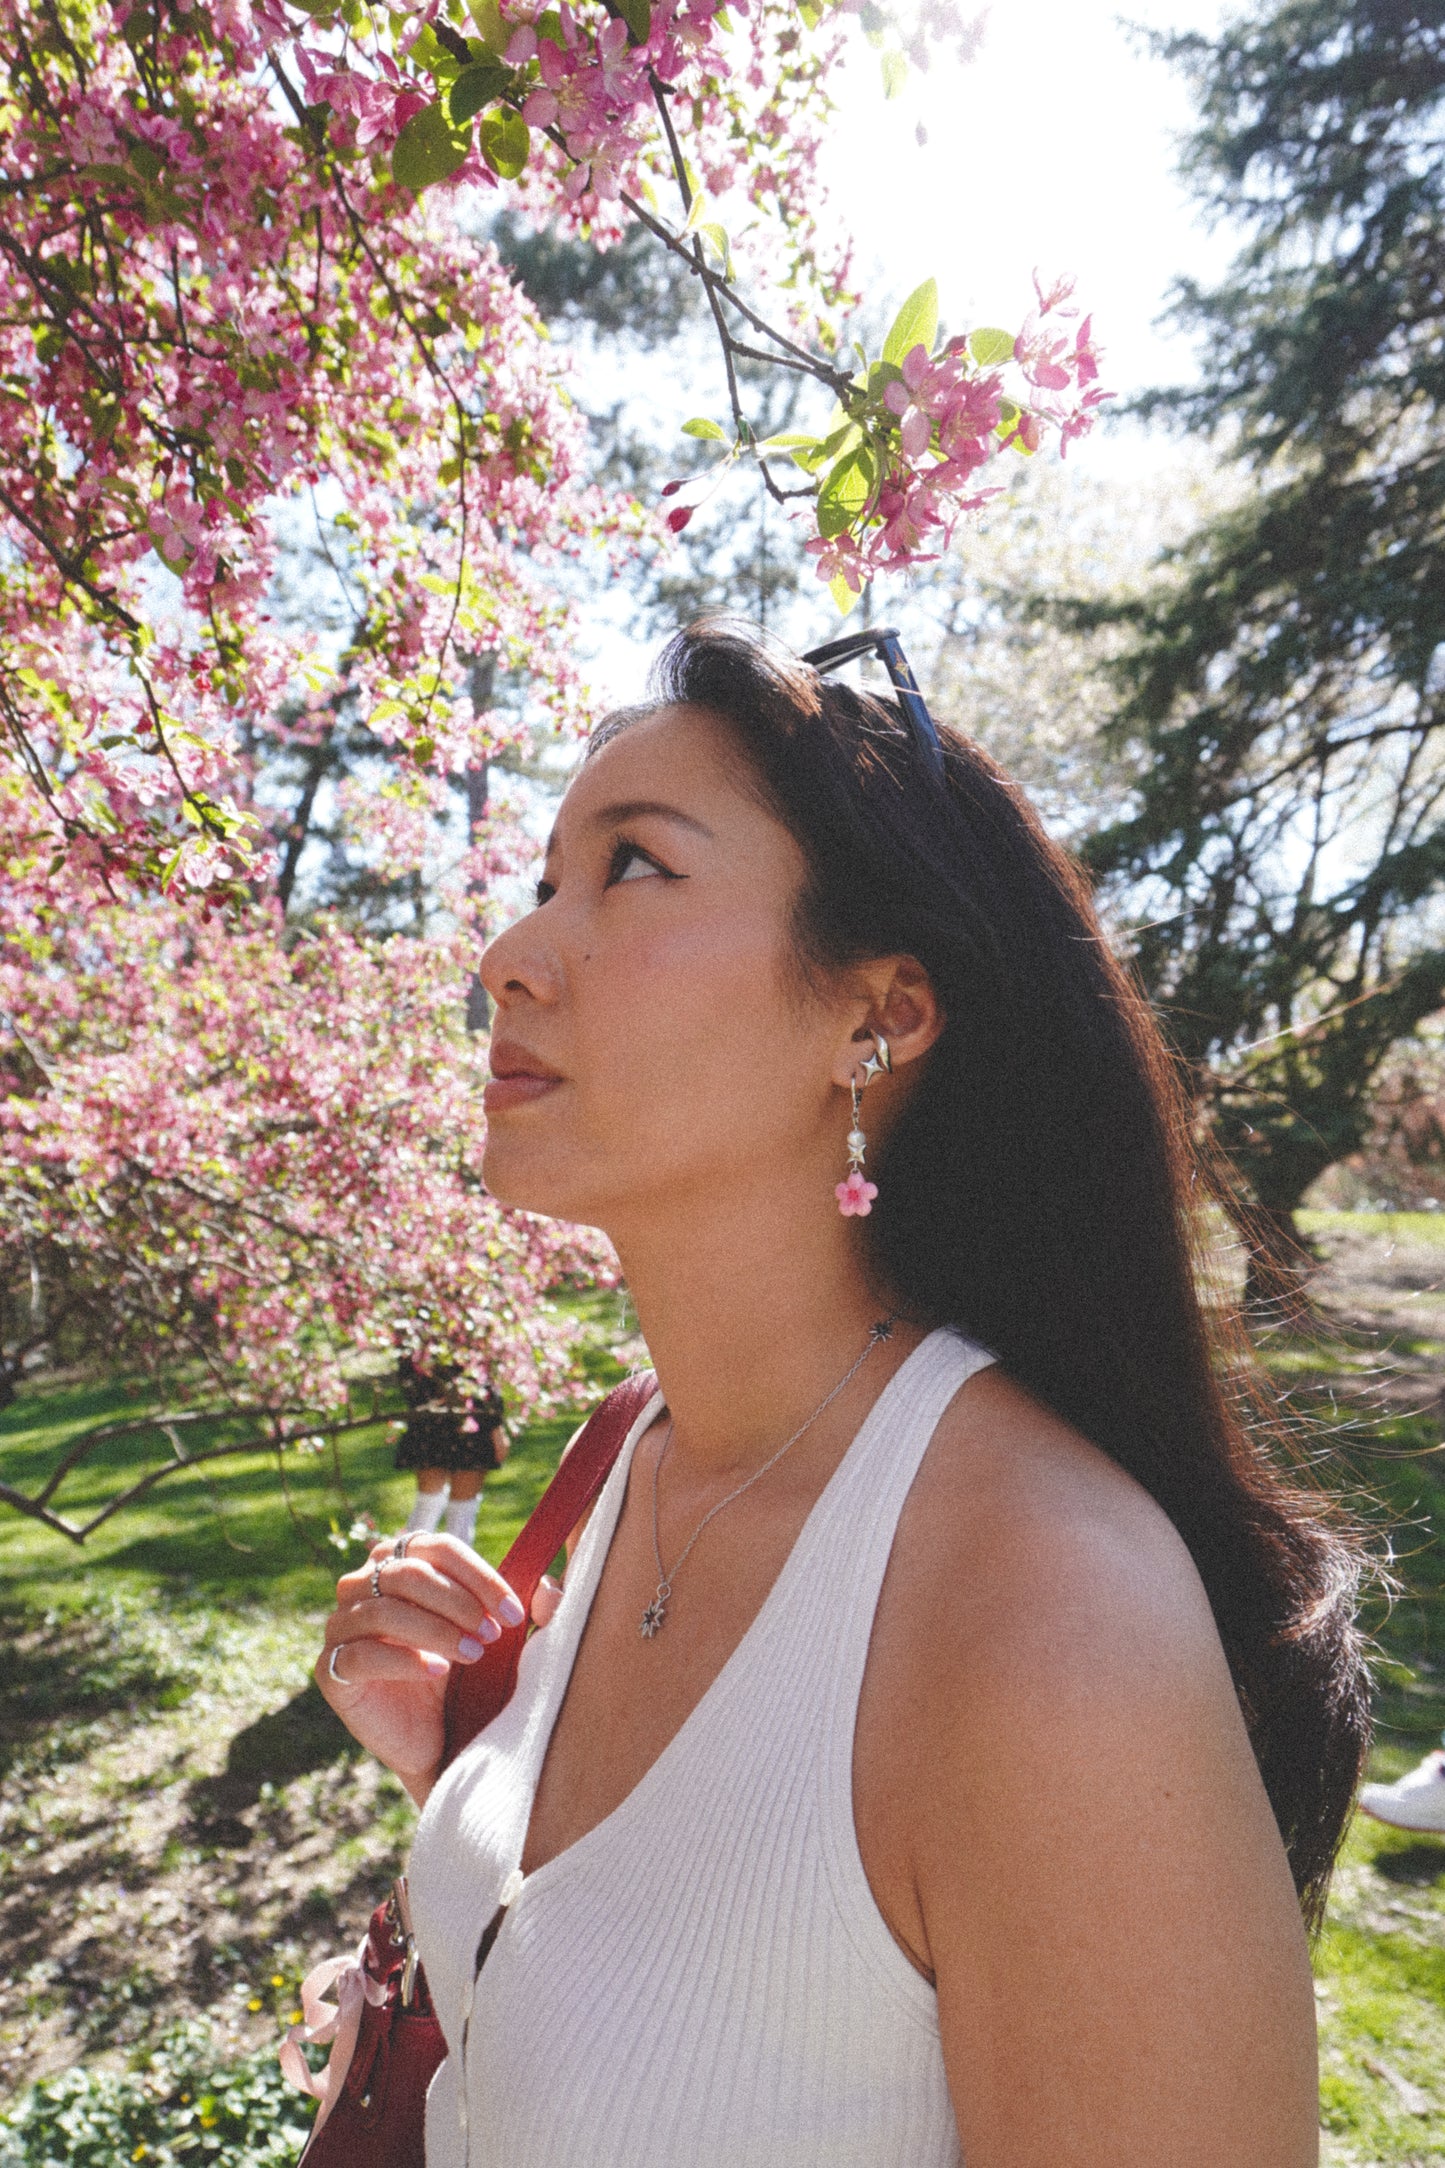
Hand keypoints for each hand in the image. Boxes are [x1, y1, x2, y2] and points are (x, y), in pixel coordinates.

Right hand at [316, 1533, 527, 1806]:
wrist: (440, 1741)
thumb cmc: (469, 1676)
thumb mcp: (499, 1637)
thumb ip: (527, 1609)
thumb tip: (550, 1588)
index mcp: (400, 1560)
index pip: (438, 1547)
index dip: (478, 1575)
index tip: (515, 1611)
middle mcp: (361, 1585)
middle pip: (407, 1572)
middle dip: (458, 1602)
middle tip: (493, 1635)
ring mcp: (340, 1627)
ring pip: (382, 1610)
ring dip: (436, 1630)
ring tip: (474, 1655)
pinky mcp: (331, 1671)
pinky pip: (361, 1655)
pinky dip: (404, 1660)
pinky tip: (438, 1672)